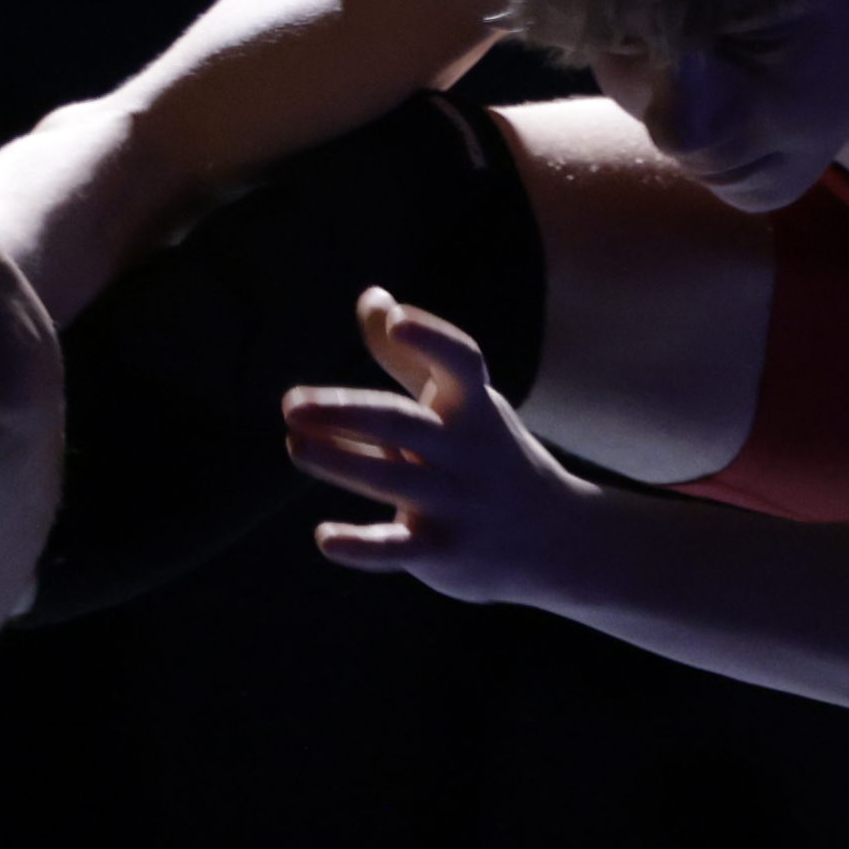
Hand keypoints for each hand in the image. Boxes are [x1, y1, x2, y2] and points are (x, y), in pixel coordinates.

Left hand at [283, 289, 604, 604]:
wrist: (557, 538)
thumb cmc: (492, 456)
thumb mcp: (465, 403)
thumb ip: (412, 356)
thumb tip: (372, 297)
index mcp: (471, 406)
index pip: (459, 362)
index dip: (430, 339)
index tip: (398, 322)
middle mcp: (465, 450)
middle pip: (403, 423)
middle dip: (347, 413)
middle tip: (291, 404)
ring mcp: (456, 502)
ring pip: (391, 479)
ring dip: (340, 462)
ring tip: (295, 446)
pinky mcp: (443, 550)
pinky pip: (398, 549)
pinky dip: (362, 546)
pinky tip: (325, 539)